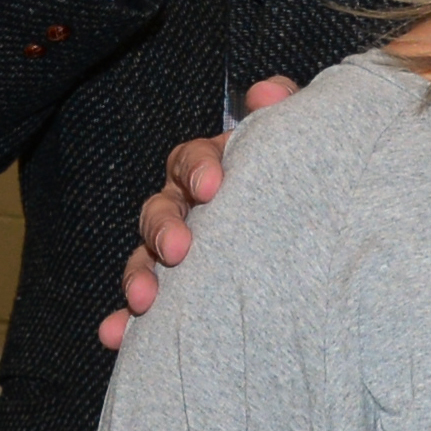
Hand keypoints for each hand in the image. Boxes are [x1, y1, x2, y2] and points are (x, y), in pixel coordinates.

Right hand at [97, 76, 296, 350]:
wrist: (317, 229)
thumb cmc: (297, 176)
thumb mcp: (296, 139)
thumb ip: (283, 108)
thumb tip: (267, 94)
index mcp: (211, 168)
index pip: (192, 159)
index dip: (198, 168)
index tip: (212, 186)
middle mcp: (186, 208)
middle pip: (161, 210)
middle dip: (164, 228)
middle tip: (179, 249)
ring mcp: (176, 251)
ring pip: (145, 258)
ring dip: (139, 276)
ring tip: (144, 301)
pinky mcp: (177, 293)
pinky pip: (144, 307)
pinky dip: (124, 322)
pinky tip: (114, 336)